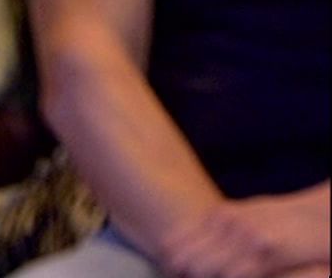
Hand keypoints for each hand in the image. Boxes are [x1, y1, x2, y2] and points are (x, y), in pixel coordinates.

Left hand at [160, 192, 329, 277]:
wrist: (323, 217)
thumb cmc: (286, 222)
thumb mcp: (246, 217)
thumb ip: (218, 232)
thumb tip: (187, 251)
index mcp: (218, 216)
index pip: (172, 244)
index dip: (171, 267)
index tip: (178, 276)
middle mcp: (226, 222)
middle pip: (183, 261)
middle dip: (186, 277)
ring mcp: (244, 235)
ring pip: (203, 271)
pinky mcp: (266, 250)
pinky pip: (232, 275)